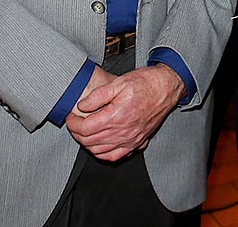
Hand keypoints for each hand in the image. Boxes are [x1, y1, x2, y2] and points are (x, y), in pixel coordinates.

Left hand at [66, 64, 183, 160]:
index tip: (71, 117)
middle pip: (90, 141)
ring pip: (100, 151)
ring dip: (88, 144)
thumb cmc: (146, 83)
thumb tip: (82, 106)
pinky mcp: (138, 142)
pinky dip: (103, 154)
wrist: (166, 87)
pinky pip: (115, 156)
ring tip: (84, 132)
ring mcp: (131, 139)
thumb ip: (97, 96)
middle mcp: (123, 132)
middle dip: (77, 133)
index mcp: (116, 116)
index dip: (73, 123)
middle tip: (74, 123)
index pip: (85, 128)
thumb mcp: (119, 82)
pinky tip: (100, 145)